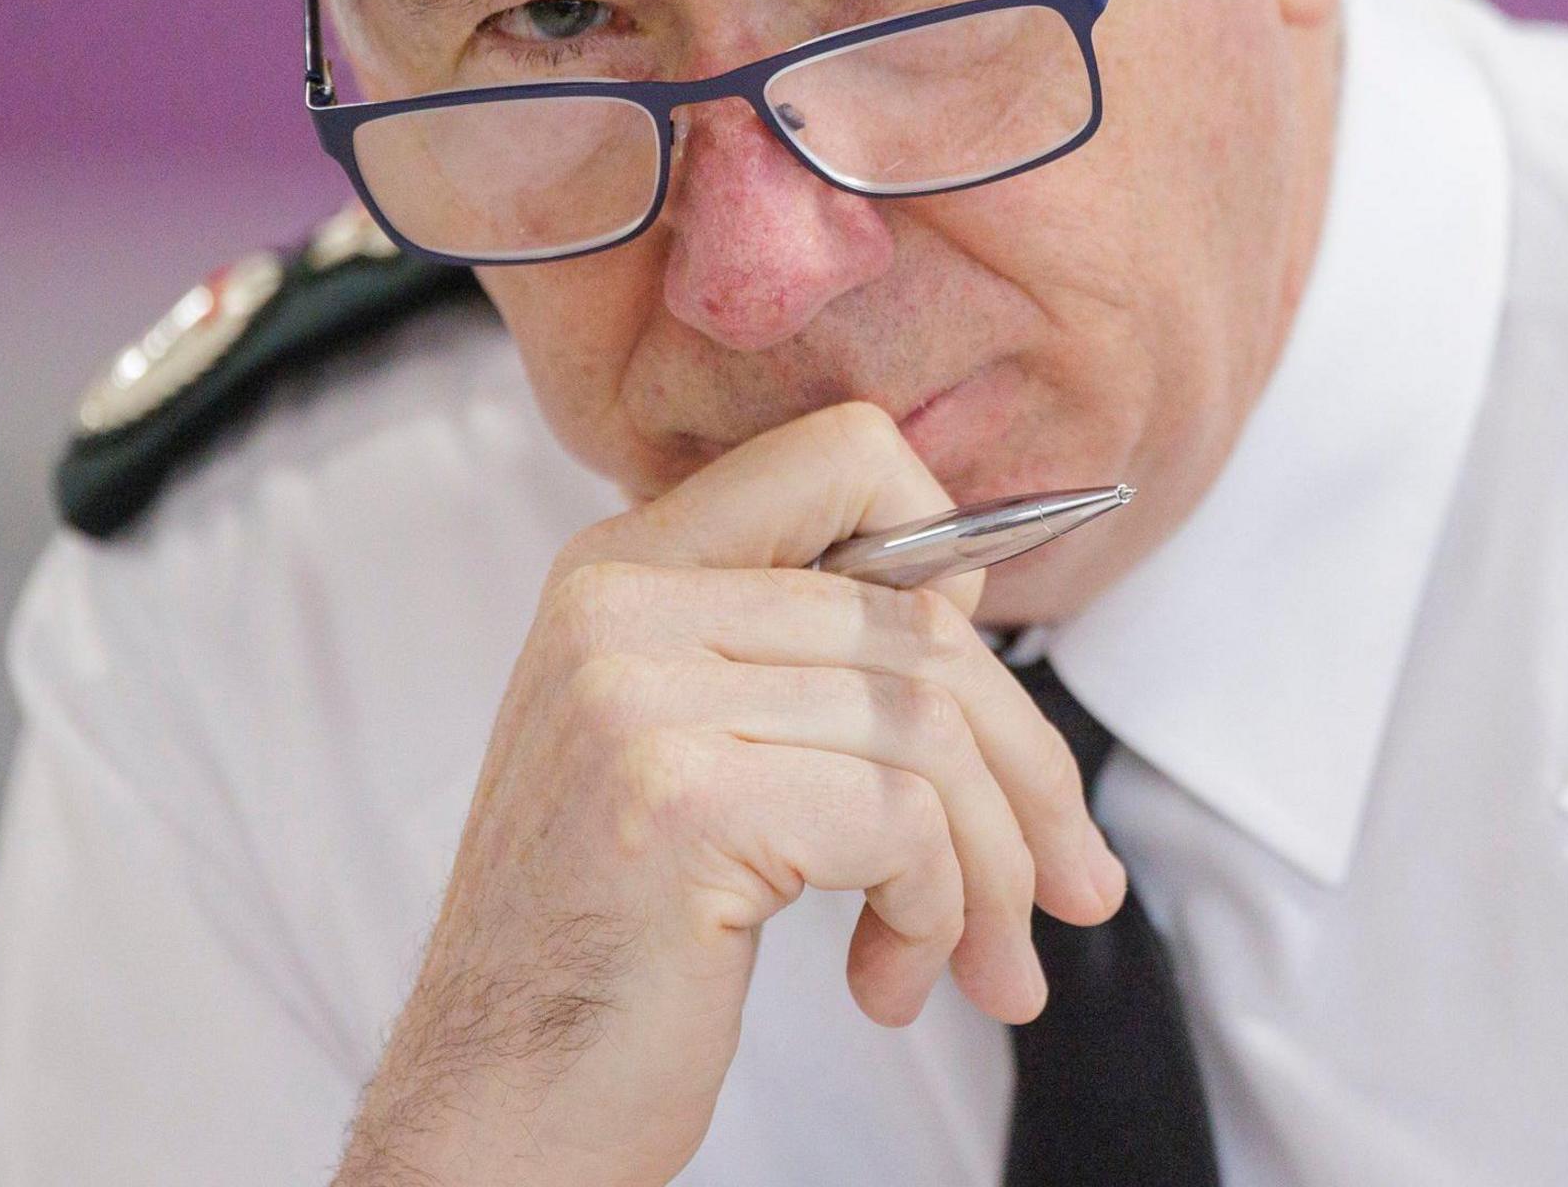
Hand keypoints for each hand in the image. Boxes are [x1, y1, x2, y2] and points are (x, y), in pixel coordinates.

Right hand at [336, 402, 1128, 1185]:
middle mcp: (618, 602)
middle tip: (1072, 889)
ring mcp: (636, 694)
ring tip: (974, 965)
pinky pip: (903, 820)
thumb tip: (978, 583)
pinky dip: (935, 912)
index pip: (850, 453)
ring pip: (930, 729)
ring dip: (990, 871)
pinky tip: (889, 980)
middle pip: (923, 622)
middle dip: (1026, 769)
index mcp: (622, 568)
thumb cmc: (613, 953)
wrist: (495, 1114)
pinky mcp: (678, 797)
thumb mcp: (695, 760)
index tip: (975, 697)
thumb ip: (800, 657)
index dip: (951, 558)